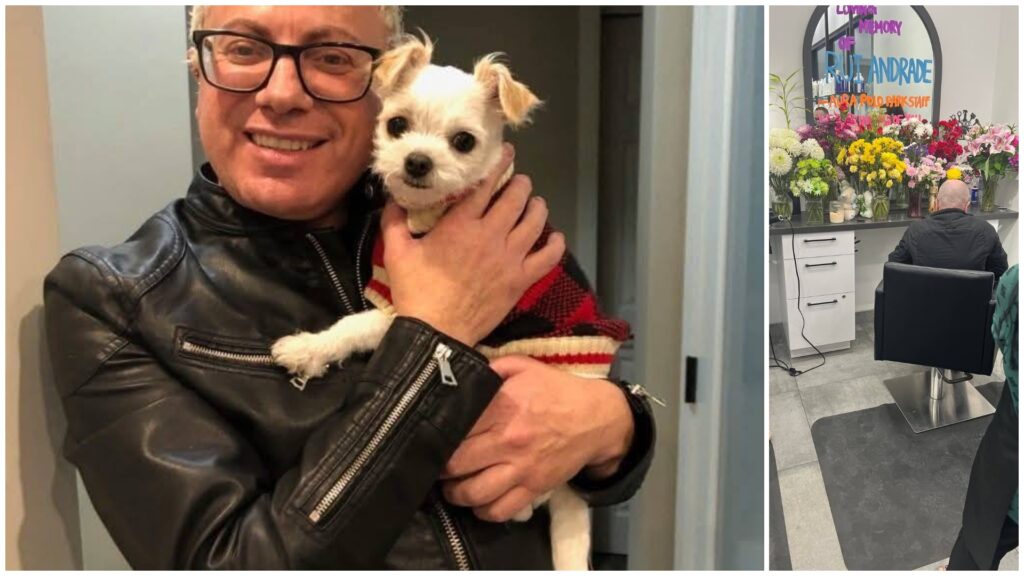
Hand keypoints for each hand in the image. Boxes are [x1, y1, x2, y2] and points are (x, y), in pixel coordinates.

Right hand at [382, 144, 565, 346]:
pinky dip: (555, 245)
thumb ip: (394, 221)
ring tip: (535, 203)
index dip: (498, 165)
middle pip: (516, 198)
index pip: (485, 185)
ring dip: (537, 207)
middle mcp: (491, 235)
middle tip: (520, 182)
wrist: (436, 332)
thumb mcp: (396, 252)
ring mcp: (509, 258)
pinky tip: (555, 238)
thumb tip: (393, 200)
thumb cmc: (416, 291)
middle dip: (521, 184)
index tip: (506, 154)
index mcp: (461, 224)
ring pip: (535, 222)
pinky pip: (547, 257)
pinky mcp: (521, 280)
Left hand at [439, 356, 633, 521]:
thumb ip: (489, 369)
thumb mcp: (523, 367)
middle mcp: (508, 440)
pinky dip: (482, 511)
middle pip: (455, 465)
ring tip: (451, 486)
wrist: (598, 417)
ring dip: (455, 493)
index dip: (435, 435)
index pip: (454, 428)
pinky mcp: (534, 488)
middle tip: (435, 465)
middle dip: (439, 468)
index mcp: (501, 407)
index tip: (429, 438)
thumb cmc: (556, 390)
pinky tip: (478, 501)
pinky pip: (499, 510)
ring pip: (473, 493)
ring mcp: (521, 468)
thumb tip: (457, 374)